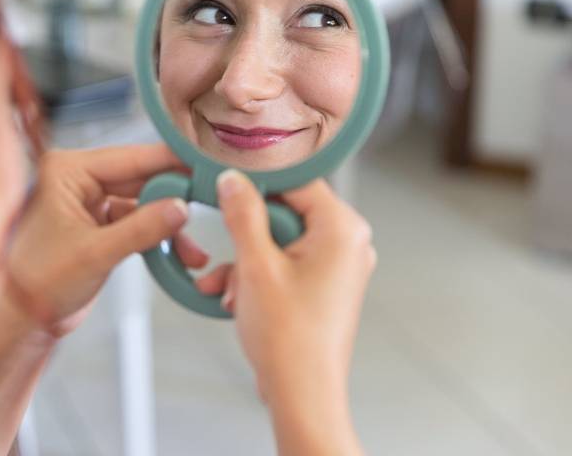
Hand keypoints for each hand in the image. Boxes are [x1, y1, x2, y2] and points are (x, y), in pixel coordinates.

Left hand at [3, 144, 205, 337]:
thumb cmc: (39, 281)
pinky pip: (137, 223)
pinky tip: (180, 255)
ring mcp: (89, 202)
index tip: (205, 166)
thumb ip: (142, 227)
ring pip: (143, 202)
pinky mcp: (98, 225)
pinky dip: (157, 238)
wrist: (22, 320)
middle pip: (140, 177)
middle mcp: (78, 179)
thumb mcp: (95, 253)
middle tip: (211, 205)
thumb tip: (182, 208)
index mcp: (67, 170)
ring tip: (194, 251)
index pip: (129, 157)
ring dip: (169, 225)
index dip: (170, 163)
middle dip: (174, 197)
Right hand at [200, 171, 373, 454]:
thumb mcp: (255, 265)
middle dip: (246, 236)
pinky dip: (257, 276)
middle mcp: (348, 243)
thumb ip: (243, 214)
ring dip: (245, 261)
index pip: (296, 180)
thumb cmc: (290, 339)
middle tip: (226, 253)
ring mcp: (338, 266)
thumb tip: (233, 179)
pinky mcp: (324, 285)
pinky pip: (285, 263)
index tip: (226, 184)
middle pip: (285, 211)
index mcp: (342, 229)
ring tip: (228, 288)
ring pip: (278, 240)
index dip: (257, 183)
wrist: (303, 395)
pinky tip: (234, 298)